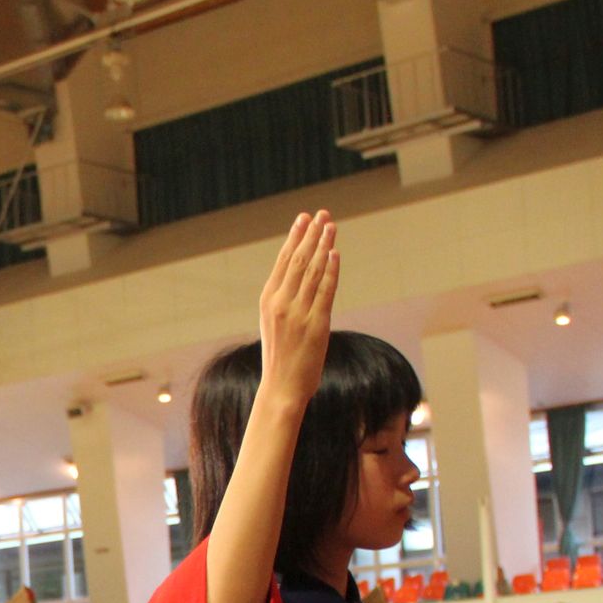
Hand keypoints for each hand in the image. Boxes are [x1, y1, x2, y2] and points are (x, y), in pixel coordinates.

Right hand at [255, 211, 339, 410]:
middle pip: (298, 260)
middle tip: (322, 214)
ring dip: (323, 246)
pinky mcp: (315, 325)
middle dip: (311, 235)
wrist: (281, 387)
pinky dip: (330, 270)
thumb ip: (286, 300)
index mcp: (268, 301)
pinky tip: (335, 253)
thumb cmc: (280, 357)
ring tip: (331, 226)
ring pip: (312, 271)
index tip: (304, 219)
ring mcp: (297, 313)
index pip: (283, 261)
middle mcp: (280, 303)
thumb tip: (303, 277)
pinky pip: (325, 291)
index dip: (295, 237)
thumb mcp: (275, 324)